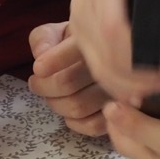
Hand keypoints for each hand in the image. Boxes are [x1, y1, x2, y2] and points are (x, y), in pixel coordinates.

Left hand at [28, 20, 110, 135]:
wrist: (105, 54)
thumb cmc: (75, 45)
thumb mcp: (56, 33)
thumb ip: (43, 38)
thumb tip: (41, 55)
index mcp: (95, 41)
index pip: (67, 55)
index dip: (45, 67)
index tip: (38, 70)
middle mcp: (111, 65)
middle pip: (66, 84)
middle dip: (45, 88)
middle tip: (38, 84)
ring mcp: (118, 90)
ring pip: (78, 107)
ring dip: (57, 105)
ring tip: (53, 96)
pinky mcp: (121, 112)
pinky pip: (94, 125)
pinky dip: (75, 123)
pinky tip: (70, 114)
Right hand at [69, 0, 159, 105]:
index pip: (112, 27)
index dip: (138, 54)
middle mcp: (84, 0)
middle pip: (103, 53)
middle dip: (135, 77)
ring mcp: (76, 13)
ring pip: (94, 61)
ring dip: (122, 83)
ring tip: (154, 88)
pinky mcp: (77, 23)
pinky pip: (90, 59)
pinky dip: (109, 79)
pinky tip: (131, 89)